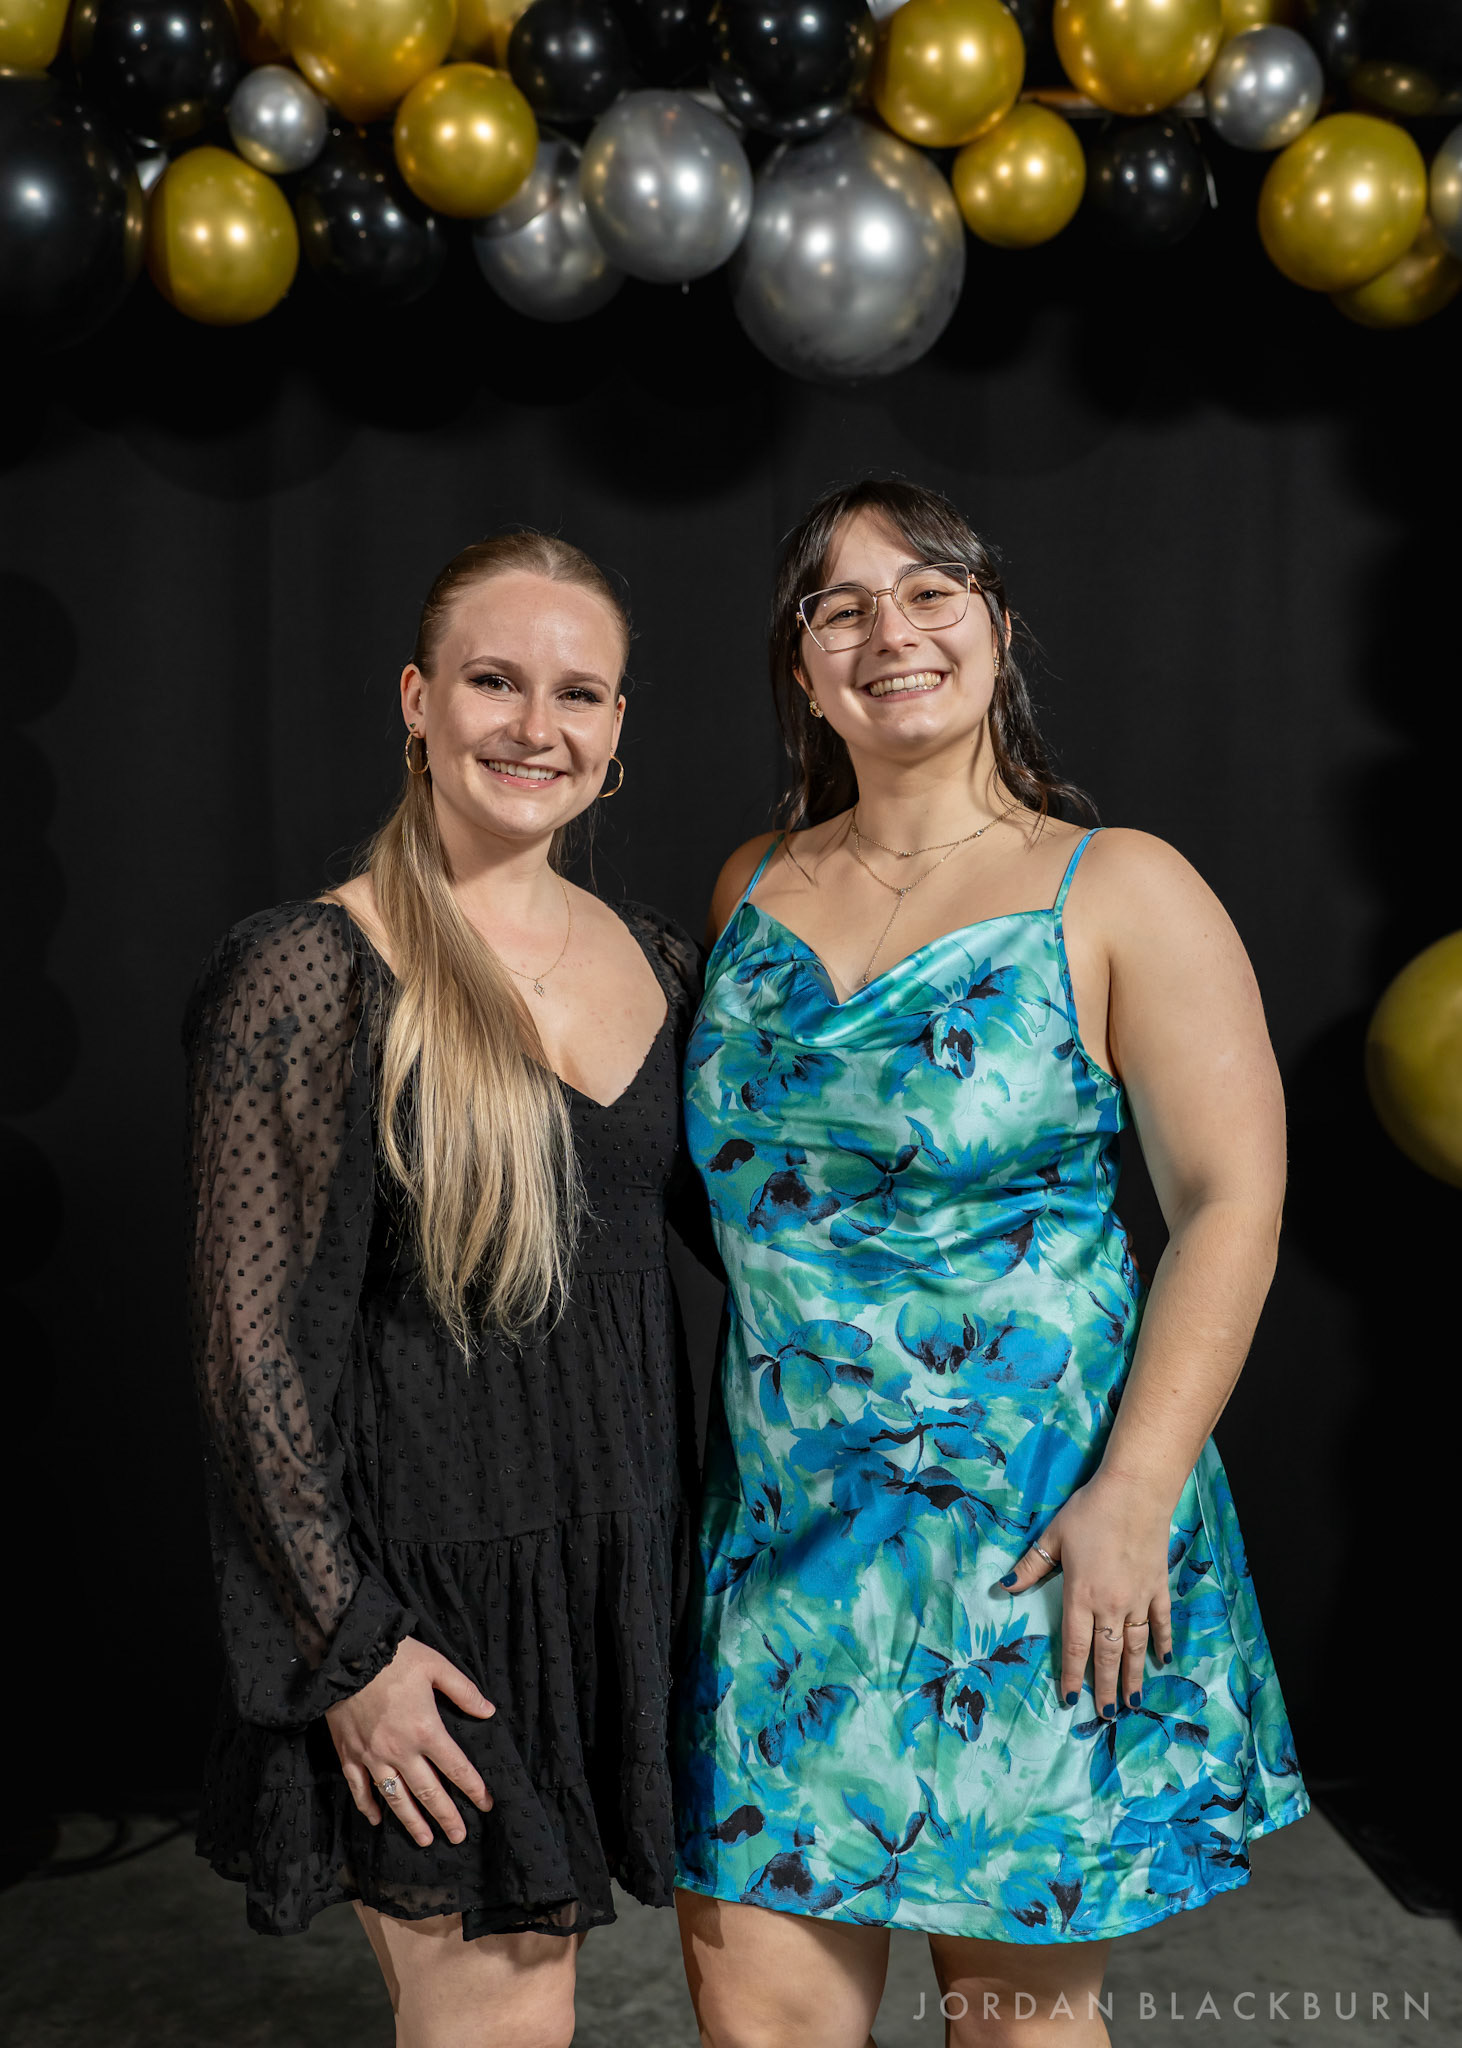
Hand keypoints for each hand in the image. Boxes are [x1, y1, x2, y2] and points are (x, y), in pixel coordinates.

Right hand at [325, 1637, 496, 1846]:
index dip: (473, 1788)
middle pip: (428, 1792)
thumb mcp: (437, 1666)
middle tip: (458, 1836)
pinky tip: (377, 1820)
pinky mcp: (349, 1754)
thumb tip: (489, 1711)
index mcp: (426, 1730)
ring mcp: (372, 1756)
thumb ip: (464, 1691)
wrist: (348, 1653)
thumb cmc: (396, 1657)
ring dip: (411, 1821)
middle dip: (445, 1817)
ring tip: (425, 1840)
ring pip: (395, 1798)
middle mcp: (400, 1751)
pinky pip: (358, 1789)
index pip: (456, 1767)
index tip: (486, 1804)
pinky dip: (368, 1807)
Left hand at [996, 1473, 1173, 1719]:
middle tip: (1107, 1714)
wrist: (1135, 1493)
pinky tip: (1163, 1660)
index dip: (1072, 1675)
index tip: (1070, 1700)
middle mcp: (1111, 1605)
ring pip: (1135, 1646)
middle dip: (1106, 1686)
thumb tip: (1002, 1589)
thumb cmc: (1089, 1512)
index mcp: (1081, 1595)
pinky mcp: (1158, 1587)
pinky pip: (1160, 1622)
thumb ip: (1030, 1567)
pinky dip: (1162, 1642)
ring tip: (1134, 1701)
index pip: (1075, 1645)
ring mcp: (1138, 1598)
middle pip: (1107, 1654)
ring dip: (1133, 1674)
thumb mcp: (1052, 1536)